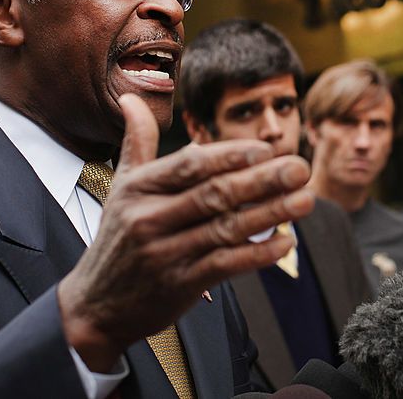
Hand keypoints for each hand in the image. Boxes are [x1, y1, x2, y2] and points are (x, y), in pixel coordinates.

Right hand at [58, 94, 314, 369]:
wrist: (97, 306)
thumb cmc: (118, 238)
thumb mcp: (122, 187)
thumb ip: (137, 142)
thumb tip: (133, 97)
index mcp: (139, 189)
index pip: (190, 165)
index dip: (231, 155)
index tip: (268, 148)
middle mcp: (149, 219)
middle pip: (215, 194)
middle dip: (263, 180)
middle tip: (301, 168)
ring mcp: (165, 254)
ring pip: (226, 229)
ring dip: (271, 214)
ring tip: (306, 200)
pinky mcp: (180, 285)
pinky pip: (226, 266)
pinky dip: (258, 254)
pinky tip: (286, 242)